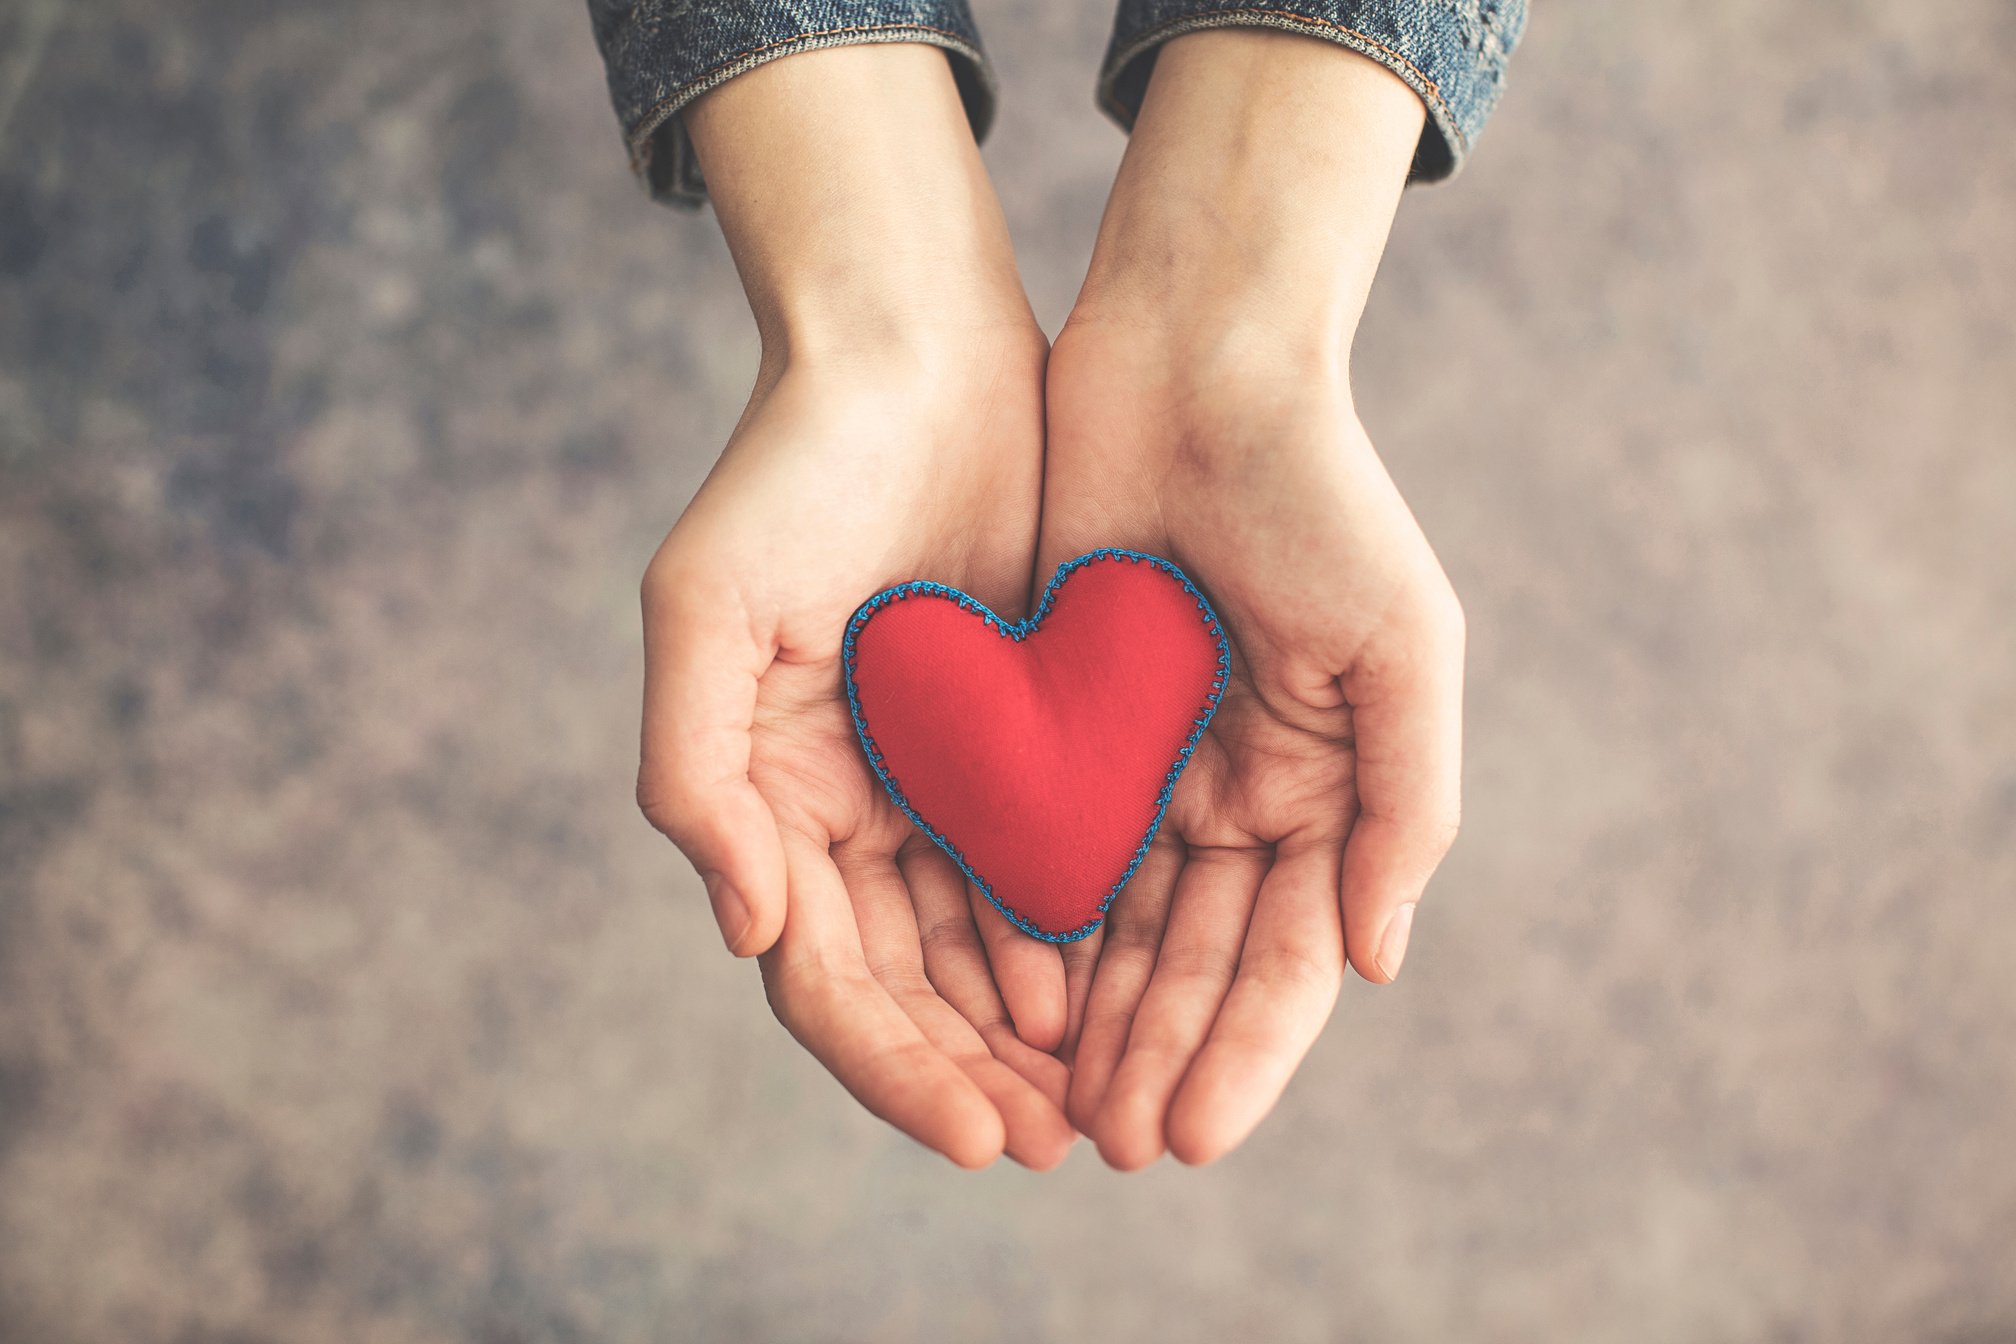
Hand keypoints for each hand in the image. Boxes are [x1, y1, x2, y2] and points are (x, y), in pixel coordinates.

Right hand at [636, 45, 1071, 1168]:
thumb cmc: (795, 468)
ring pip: (972, 944)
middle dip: (965, 1073)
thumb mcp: (707, 607)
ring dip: (1020, 1030)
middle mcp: (837, 807)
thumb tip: (742, 933)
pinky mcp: (1002, 738)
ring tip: (1089, 1102)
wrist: (913, 354)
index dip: (889, 1063)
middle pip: (901, 983)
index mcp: (760, 796)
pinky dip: (1064, 937)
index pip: (819, 974)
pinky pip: (1033, 864)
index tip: (972, 1136)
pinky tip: (1113, 992)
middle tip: (1047, 1147)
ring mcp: (922, 779)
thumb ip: (694, 773)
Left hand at [1038, 32, 1464, 1167]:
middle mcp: (1237, 794)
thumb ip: (1406, 803)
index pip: (1290, 953)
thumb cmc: (1316, 492)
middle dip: (1163, 1054)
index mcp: (1325, 788)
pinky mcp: (1062, 726)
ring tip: (1060, 1110)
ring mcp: (1148, 765)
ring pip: (1120, 927)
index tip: (1196, 1132)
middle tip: (1117, 1146)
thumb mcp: (1400, 642)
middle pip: (1200, 959)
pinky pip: (1046, 849)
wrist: (1192, 364)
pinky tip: (1009, 1002)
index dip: (1247, 1049)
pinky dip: (1035, 930)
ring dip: (1099, 1021)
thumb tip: (1379, 961)